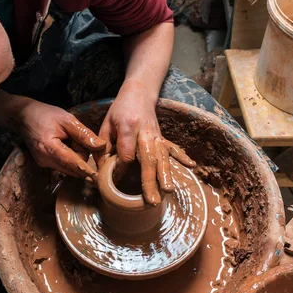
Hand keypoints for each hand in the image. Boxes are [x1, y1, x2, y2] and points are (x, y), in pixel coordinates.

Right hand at [16, 99, 105, 179]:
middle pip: (73, 168)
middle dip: (81, 157)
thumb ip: (84, 134)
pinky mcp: (44, 164)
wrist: (24, 116)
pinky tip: (63, 144)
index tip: (99, 177)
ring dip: (74, 158)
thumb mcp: (67, 119)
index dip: (87, 169)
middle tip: (75, 138)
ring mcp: (43, 163)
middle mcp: (45, 160)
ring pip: (69, 168)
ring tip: (68, 140)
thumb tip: (101, 146)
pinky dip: (68, 158)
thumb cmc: (45, 114)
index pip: (73, 163)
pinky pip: (62, 166)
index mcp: (49, 148)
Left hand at [96, 83, 195, 205]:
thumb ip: (104, 146)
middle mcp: (145, 132)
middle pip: (148, 158)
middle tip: (152, 199)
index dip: (121, 169)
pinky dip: (182, 156)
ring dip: (166, 174)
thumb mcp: (106, 124)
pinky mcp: (162, 137)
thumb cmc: (120, 109)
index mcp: (128, 127)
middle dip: (150, 180)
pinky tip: (191, 166)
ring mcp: (157, 135)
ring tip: (168, 191)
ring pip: (163, 156)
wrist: (139, 92)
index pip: (126, 153)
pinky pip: (173, 148)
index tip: (115, 181)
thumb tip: (101, 168)